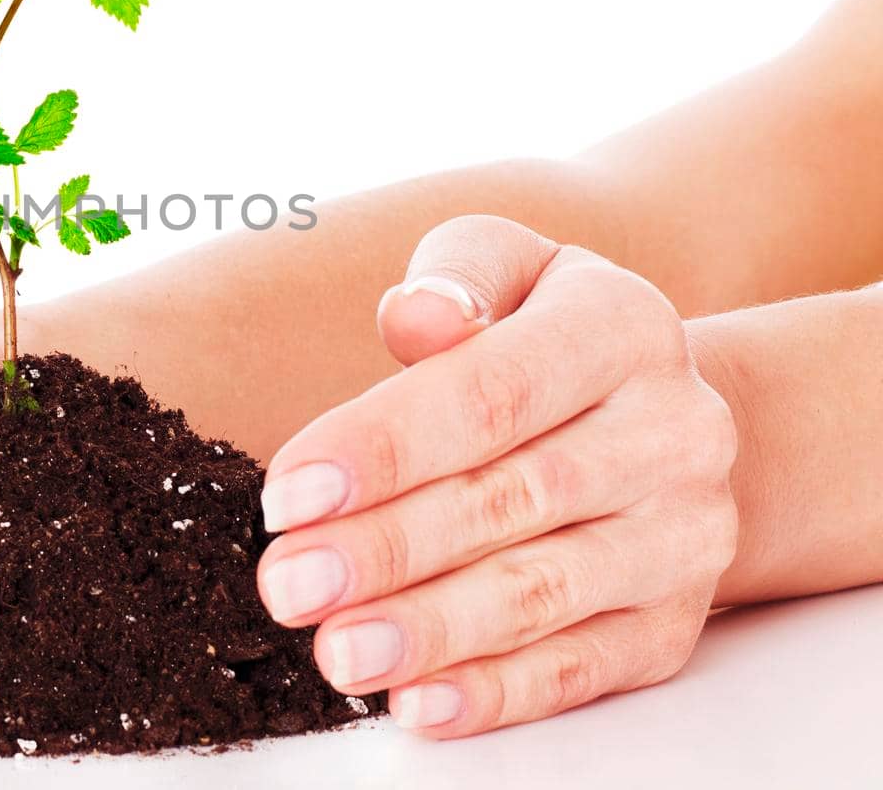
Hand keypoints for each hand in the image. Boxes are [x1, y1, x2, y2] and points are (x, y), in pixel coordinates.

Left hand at [256, 216, 738, 736]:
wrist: (661, 413)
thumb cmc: (543, 331)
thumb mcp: (510, 268)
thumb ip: (457, 277)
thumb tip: (418, 315)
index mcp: (623, 327)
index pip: (491, 393)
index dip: (384, 448)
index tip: (288, 494)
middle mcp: (675, 431)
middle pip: (511, 500)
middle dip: (385, 549)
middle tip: (288, 585)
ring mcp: (684, 534)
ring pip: (545, 593)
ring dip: (430, 631)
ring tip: (335, 652)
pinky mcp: (674, 620)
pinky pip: (584, 668)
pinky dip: (497, 694)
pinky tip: (416, 704)